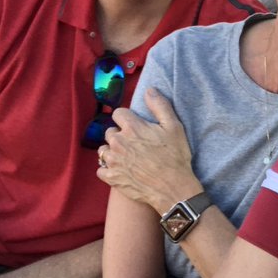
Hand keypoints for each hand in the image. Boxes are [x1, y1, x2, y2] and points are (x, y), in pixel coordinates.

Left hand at [96, 88, 201, 213]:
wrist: (172, 188)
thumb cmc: (175, 157)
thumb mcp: (174, 127)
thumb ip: (160, 106)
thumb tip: (149, 89)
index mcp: (132, 127)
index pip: (118, 113)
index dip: (128, 118)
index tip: (137, 126)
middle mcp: (118, 142)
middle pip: (110, 131)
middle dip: (120, 135)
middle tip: (135, 144)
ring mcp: (112, 161)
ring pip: (104, 150)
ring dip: (113, 151)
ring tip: (128, 158)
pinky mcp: (110, 177)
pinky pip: (101, 170)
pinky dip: (109, 169)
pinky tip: (122, 170)